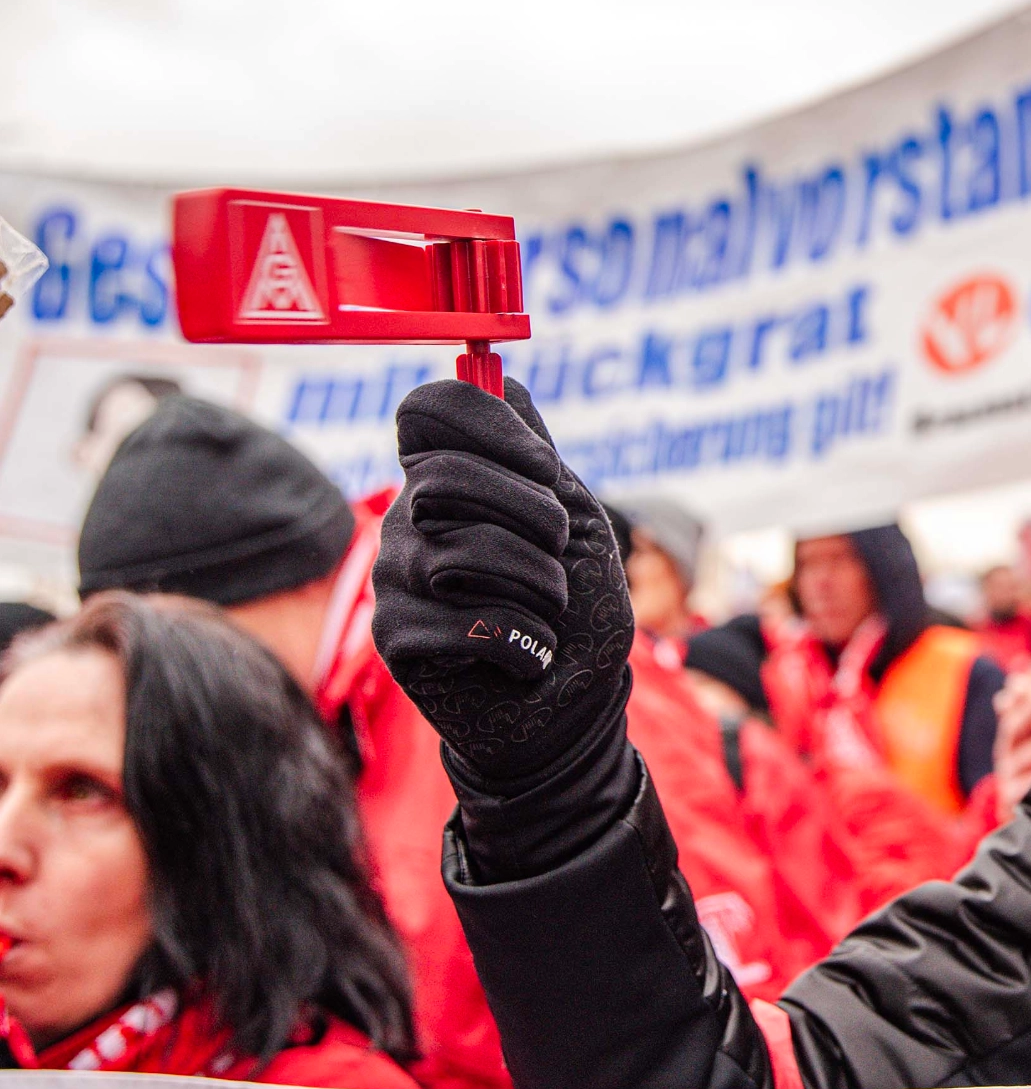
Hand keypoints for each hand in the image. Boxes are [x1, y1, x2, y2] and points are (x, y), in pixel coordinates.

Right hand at [371, 378, 634, 784]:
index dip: (486, 426)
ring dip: (536, 587)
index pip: (427, 412)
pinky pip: (463, 620)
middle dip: (528, 515)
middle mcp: (410, 518)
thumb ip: (539, 458)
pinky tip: (525, 656)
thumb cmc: (577, 609)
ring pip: (460, 554)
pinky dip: (522, 641)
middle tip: (559, 551)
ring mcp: (394, 577)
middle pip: (440, 476)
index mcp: (450, 478)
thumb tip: (508, 383)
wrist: (571, 704)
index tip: (543, 466)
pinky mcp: (395, 637)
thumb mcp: (576, 522)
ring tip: (548, 612)